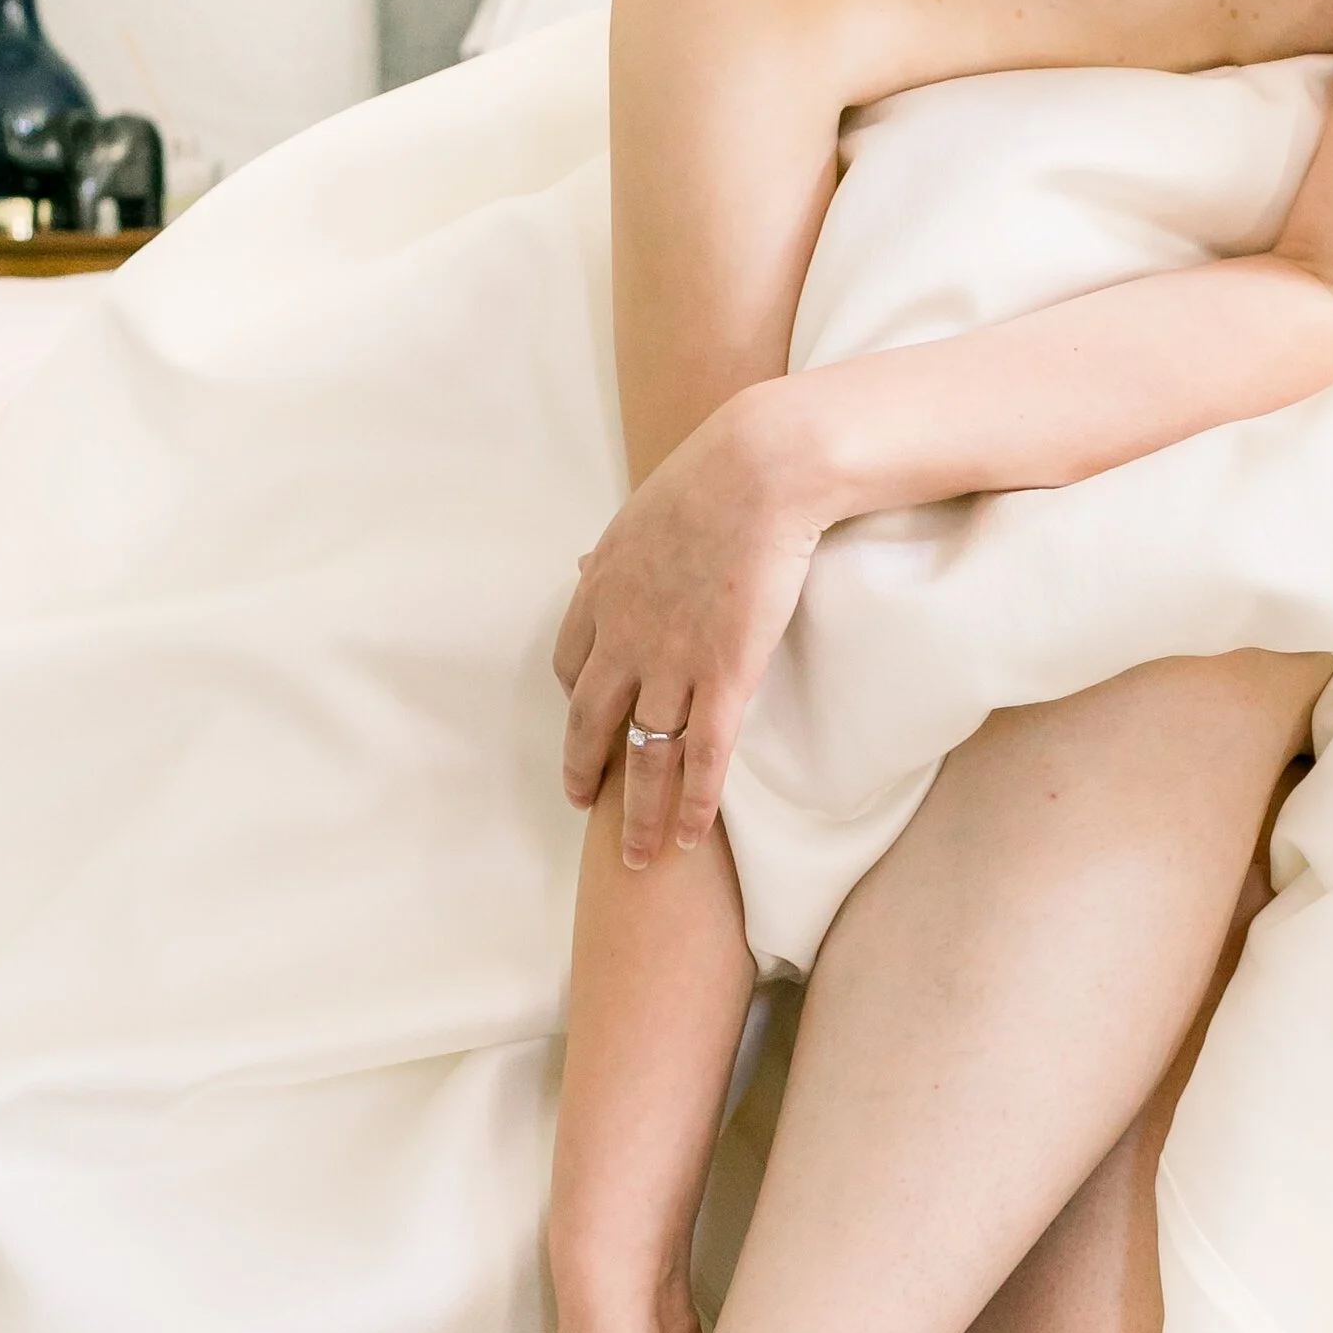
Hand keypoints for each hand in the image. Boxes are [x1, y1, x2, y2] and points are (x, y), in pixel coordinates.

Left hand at [556, 383, 824, 865]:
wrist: (760, 472)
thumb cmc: (715, 478)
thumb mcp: (643, 512)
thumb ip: (618, 552)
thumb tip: (586, 560)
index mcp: (600, 590)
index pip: (572, 663)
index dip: (578, 697)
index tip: (588, 718)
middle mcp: (623, 636)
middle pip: (591, 721)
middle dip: (584, 768)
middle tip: (581, 803)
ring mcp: (670, 662)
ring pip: (643, 756)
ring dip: (636, 814)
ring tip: (636, 860)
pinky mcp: (723, 677)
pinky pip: (701, 757)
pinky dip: (690, 804)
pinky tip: (686, 838)